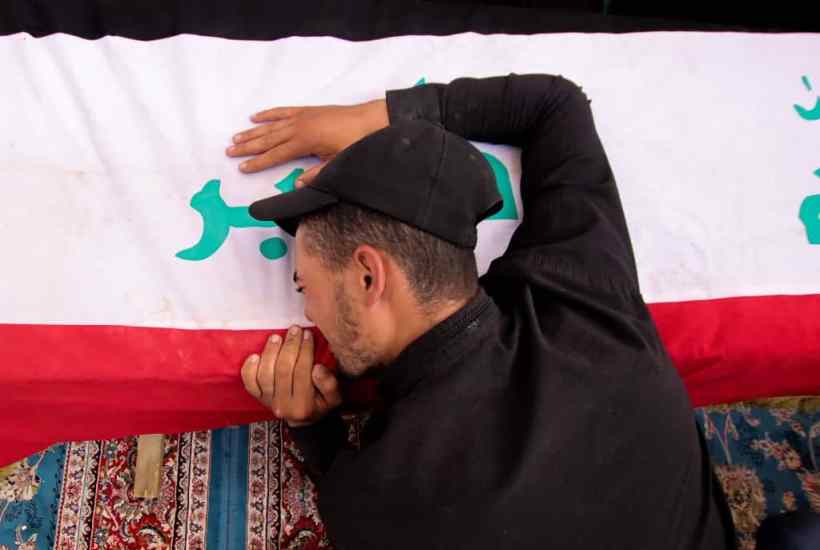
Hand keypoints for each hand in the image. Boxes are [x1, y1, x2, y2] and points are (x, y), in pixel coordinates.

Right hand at [226, 99, 388, 182]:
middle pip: (268, 139)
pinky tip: (255, 116)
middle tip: (229, 152)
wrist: (370, 120)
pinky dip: (268, 114)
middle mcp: (299, 127)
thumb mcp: (338, 163)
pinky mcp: (307, 111)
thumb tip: (296, 184)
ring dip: (253, 132)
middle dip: (248, 147)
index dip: (258, 162)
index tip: (242, 167)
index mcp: (304, 142)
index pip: (275, 155)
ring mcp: (302, 116)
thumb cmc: (356, 143)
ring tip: (236, 138)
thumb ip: (317, 174)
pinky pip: (283, 112)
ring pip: (271, 126)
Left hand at [241, 325, 341, 426]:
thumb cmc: (321, 403)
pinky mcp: (258, 397)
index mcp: (303, 406)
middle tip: (295, 330)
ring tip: (277, 337)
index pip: (302, 373)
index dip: (305, 351)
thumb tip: (316, 368)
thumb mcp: (335, 398)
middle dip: (289, 347)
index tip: (308, 334)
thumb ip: (329, 384)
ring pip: (265, 375)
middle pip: (283, 371)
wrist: (303, 420)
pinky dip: (250, 368)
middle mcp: (283, 405)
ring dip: (270, 352)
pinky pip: (249, 383)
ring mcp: (268, 402)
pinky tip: (256, 355)